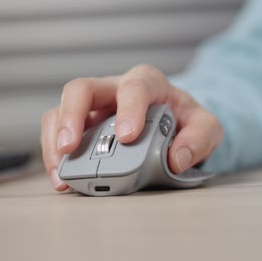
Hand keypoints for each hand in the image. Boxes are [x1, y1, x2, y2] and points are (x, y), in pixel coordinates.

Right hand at [41, 64, 222, 190]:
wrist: (174, 124)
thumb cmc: (185, 121)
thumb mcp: (206, 127)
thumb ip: (199, 138)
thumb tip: (177, 159)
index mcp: (148, 83)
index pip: (135, 87)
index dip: (129, 109)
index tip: (127, 137)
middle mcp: (115, 89)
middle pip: (82, 89)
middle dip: (71, 116)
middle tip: (70, 147)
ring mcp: (95, 108)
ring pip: (61, 110)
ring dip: (55, 140)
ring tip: (61, 173)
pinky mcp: (83, 126)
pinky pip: (59, 132)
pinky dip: (55, 155)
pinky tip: (61, 177)